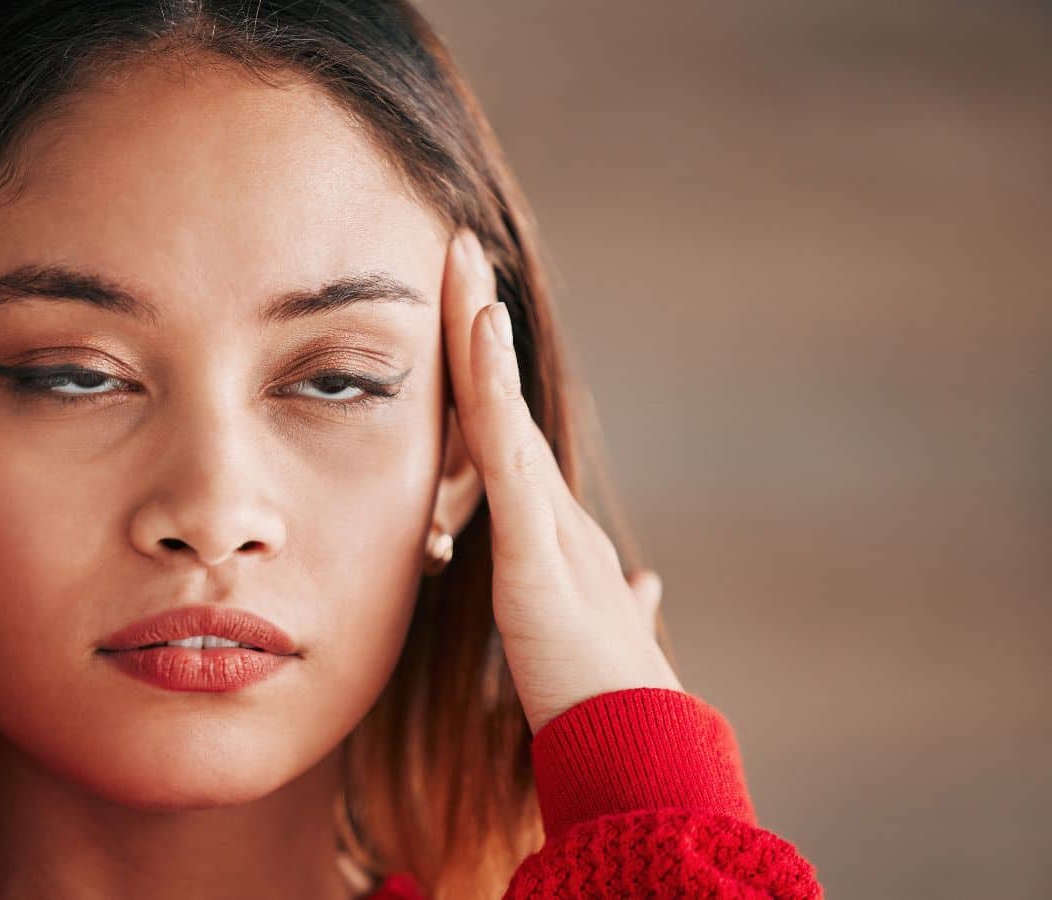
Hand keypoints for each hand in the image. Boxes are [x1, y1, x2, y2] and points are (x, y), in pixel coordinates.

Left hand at [440, 228, 681, 736]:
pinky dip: (492, 390)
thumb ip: (618, 603)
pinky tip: (481, 332)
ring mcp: (550, 526)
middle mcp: (555, 513)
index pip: (505, 433)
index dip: (483, 370)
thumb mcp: (596, 638)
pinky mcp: (539, 552)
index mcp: (551, 531)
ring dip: (482, 336)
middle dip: (480, 324)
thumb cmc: (611, 703)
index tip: (464, 306)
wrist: (640, 753)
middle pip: (505, 402)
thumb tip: (648, 584)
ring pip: (507, 412)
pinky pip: (507, 456)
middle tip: (460, 250)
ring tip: (463, 266)